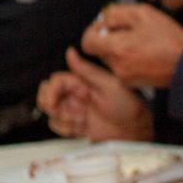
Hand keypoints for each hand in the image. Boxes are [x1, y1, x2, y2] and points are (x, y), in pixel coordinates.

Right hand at [37, 48, 152, 140]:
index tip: (55, 102)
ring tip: (84, 121)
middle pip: (46, 95)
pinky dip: (66, 129)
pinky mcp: (75, 124)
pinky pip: (56, 125)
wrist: (136, 130)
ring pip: (50, 112)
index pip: (54, 81)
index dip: (51, 91)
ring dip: (64, 119)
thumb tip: (70, 51)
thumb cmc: (129, 106)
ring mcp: (74, 110)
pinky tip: (82, 128)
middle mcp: (75, 95)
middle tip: (70, 113)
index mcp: (82, 82)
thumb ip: (87, 70)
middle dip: (52, 106)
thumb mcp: (110, 85)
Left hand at [82, 3, 182, 87]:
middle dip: (110, 39)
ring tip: (142, 43)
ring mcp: (125, 77)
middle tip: (130, 32)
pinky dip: (130, 61)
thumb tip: (103, 19)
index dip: (94, 31)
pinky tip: (146, 55)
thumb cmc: (170, 39)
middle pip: (100, 50)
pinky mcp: (134, 83)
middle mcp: (117, 66)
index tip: (105, 27)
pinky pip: (123, 69)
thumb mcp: (143, 13)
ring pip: (112, 59)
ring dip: (121, 50)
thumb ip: (117, 13)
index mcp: (117, 48)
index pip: (87, 41)